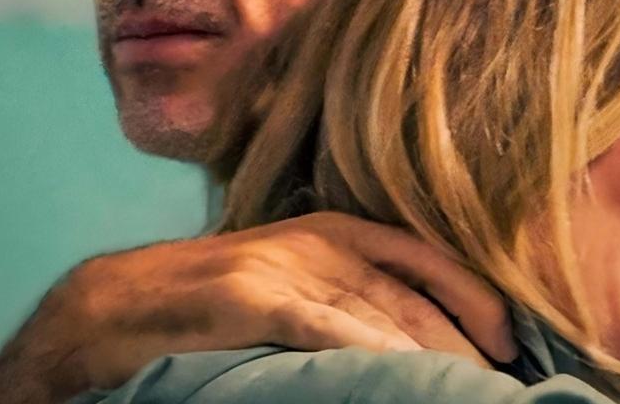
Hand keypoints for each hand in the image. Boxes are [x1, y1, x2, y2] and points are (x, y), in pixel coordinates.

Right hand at [0, 211, 514, 403]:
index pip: (421, 256)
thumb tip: (407, 335)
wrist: (111, 308)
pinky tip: (399, 374)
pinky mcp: (245, 297)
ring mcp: (277, 265)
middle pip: (409, 292)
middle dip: (460, 337)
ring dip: (428, 353)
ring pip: (376, 311)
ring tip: (468, 387)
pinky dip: (367, 350)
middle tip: (498, 378)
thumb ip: (343, 296)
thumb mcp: (286, 282)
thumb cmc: (206, 304)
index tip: (508, 338)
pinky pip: (322, 326)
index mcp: (327, 231)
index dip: (471, 294)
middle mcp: (310, 241)